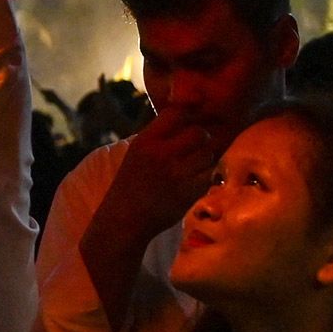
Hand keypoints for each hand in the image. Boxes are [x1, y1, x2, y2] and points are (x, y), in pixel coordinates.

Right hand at [79, 113, 228, 330]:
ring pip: (208, 155)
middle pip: (199, 133)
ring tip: (193, 166)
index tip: (189, 120)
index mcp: (145, 141)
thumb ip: (159, 135)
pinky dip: (204, 179)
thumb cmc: (131, 183)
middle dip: (201, 139)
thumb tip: (187, 116)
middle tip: (196, 147)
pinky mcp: (187, 194)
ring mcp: (176, 175)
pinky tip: (192, 182)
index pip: (176, 112)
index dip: (188, 113)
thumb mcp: (137, 152)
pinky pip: (208, 177)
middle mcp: (161, 155)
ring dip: (205, 159)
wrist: (124, 219)